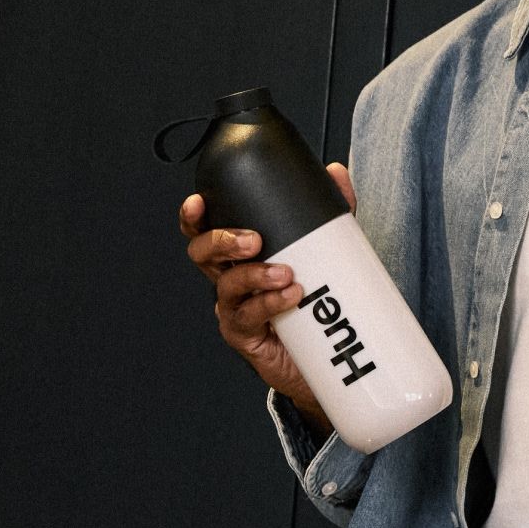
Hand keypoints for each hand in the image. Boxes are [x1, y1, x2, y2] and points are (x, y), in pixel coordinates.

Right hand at [179, 163, 357, 435]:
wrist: (324, 355)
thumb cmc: (314, 301)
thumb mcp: (324, 250)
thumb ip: (329, 213)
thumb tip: (335, 172)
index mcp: (238, 255)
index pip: (206, 230)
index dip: (194, 217)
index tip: (199, 202)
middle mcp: (229, 279)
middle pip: (202, 254)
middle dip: (222, 241)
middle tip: (254, 239)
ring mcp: (234, 307)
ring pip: (226, 284)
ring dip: (254, 274)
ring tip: (285, 273)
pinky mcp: (245, 334)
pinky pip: (247, 315)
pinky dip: (268, 303)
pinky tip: (290, 296)